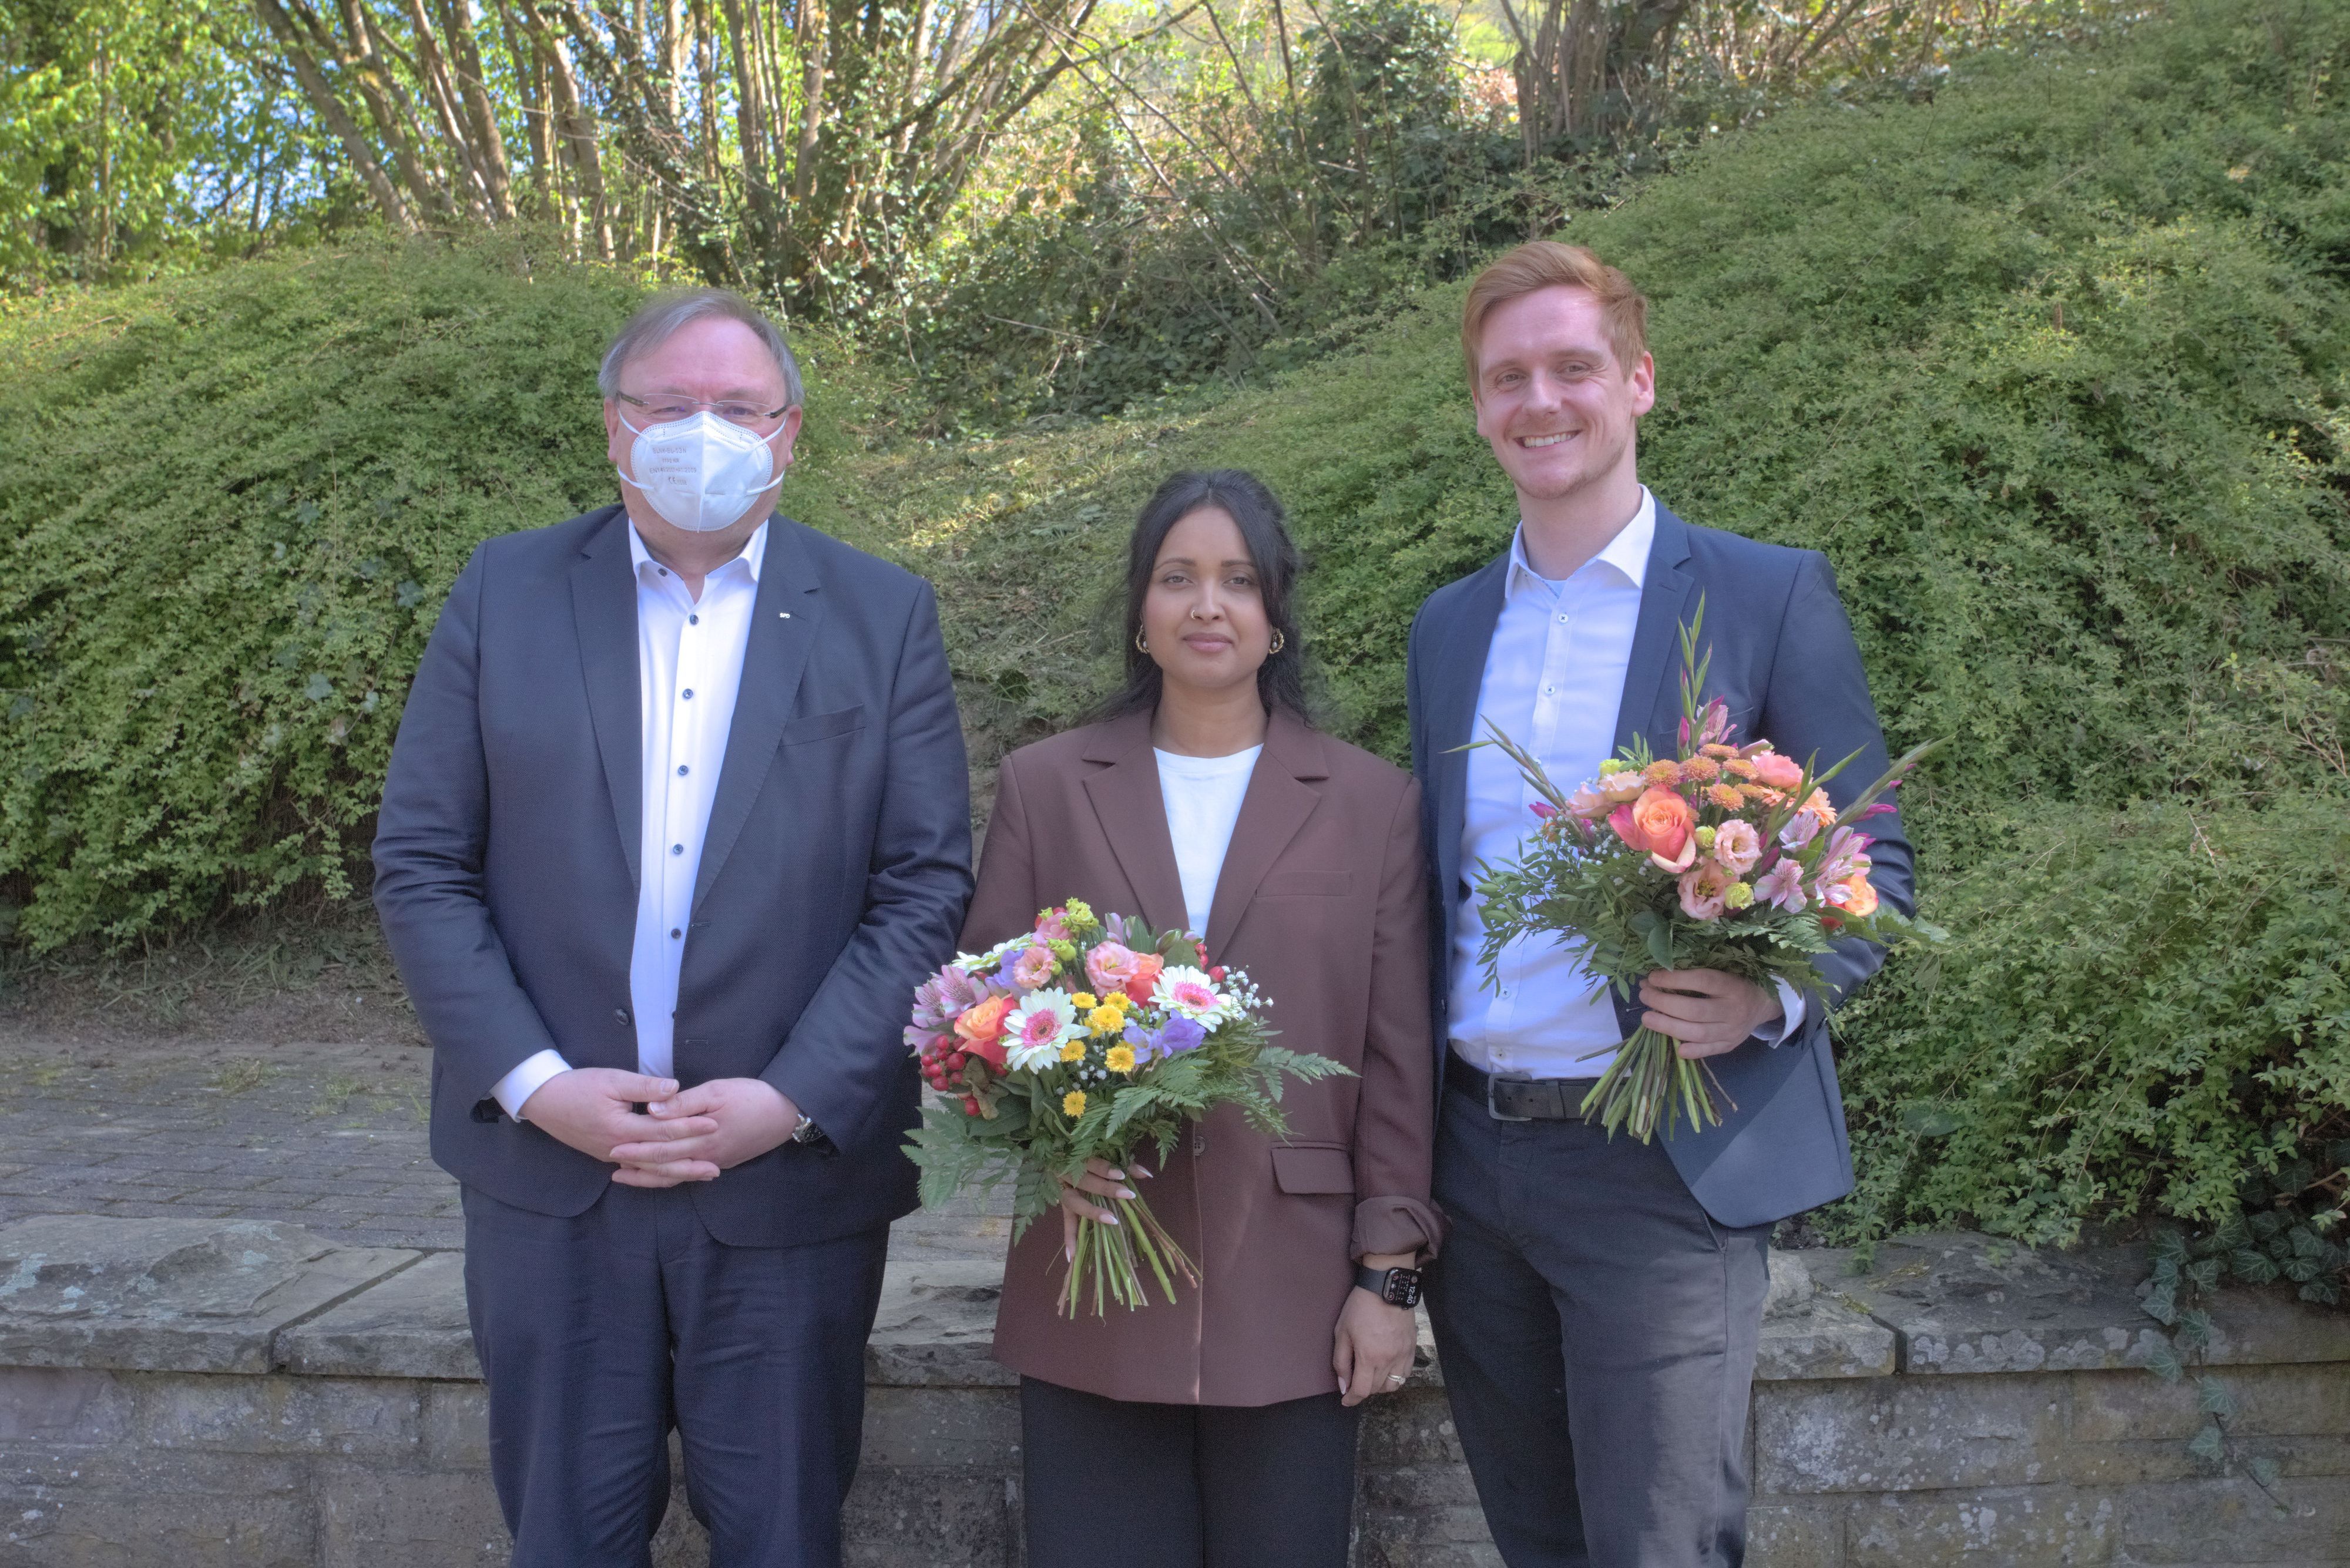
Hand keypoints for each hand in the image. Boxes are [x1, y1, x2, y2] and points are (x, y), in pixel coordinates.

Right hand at [516, 1068, 717, 1167]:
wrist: (544, 1101)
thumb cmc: (578, 1086)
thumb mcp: (611, 1079)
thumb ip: (644, 1086)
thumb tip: (675, 1087)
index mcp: (621, 1129)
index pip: (663, 1131)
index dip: (690, 1127)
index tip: (714, 1124)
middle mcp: (618, 1149)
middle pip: (660, 1159)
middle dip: (690, 1162)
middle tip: (717, 1166)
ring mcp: (611, 1156)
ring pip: (650, 1170)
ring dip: (677, 1173)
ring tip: (703, 1175)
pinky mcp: (607, 1155)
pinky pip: (638, 1170)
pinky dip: (657, 1174)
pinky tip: (672, 1175)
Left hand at [607, 1077, 799, 1187]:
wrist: (787, 1112)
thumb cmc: (751, 1096)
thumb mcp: (717, 1091)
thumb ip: (683, 1103)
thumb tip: (653, 1110)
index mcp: (700, 1138)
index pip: (660, 1147)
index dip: (635, 1148)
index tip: (612, 1147)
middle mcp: (705, 1156)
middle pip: (664, 1164)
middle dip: (637, 1164)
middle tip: (612, 1162)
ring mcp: (715, 1161)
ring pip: (676, 1175)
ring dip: (650, 1175)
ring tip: (628, 1175)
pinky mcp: (724, 1161)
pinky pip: (691, 1174)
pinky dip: (672, 1176)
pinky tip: (663, 1174)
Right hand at [1057, 1157, 1141, 1261]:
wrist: (1056, 1158)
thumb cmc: (1087, 1156)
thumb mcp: (1105, 1156)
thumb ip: (1125, 1163)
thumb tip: (1146, 1174)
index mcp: (1076, 1157)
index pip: (1091, 1162)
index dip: (1105, 1169)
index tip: (1122, 1175)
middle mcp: (1066, 1173)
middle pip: (1084, 1181)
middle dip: (1106, 1188)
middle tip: (1127, 1195)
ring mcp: (1062, 1190)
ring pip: (1073, 1202)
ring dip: (1092, 1212)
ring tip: (1111, 1220)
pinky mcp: (1062, 1205)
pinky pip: (1065, 1221)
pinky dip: (1069, 1238)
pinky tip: (1072, 1256)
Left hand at [1334, 1254, 1418, 1406]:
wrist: (1387, 1287)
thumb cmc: (1360, 1307)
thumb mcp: (1342, 1332)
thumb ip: (1341, 1361)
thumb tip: (1343, 1385)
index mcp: (1369, 1356)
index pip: (1361, 1390)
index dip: (1351, 1399)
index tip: (1345, 1400)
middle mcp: (1389, 1360)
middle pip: (1376, 1389)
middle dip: (1363, 1391)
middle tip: (1354, 1382)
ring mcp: (1403, 1355)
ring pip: (1393, 1385)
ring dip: (1379, 1387)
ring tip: (1370, 1376)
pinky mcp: (1412, 1349)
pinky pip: (1405, 1374)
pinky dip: (1395, 1378)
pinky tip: (1386, 1369)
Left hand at [1639, 969, 1781, 1058]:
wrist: (1763, 1004)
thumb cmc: (1735, 983)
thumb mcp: (1723, 972)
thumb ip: (1695, 975)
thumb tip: (1656, 978)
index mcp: (1732, 986)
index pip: (1701, 981)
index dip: (1674, 979)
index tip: (1653, 977)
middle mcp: (1733, 1010)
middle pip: (1695, 1010)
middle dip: (1664, 1004)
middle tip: (1645, 996)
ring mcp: (1732, 1031)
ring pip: (1697, 1033)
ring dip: (1668, 1026)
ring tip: (1647, 1018)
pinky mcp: (1729, 1045)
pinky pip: (1708, 1051)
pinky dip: (1690, 1050)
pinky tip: (1674, 1046)